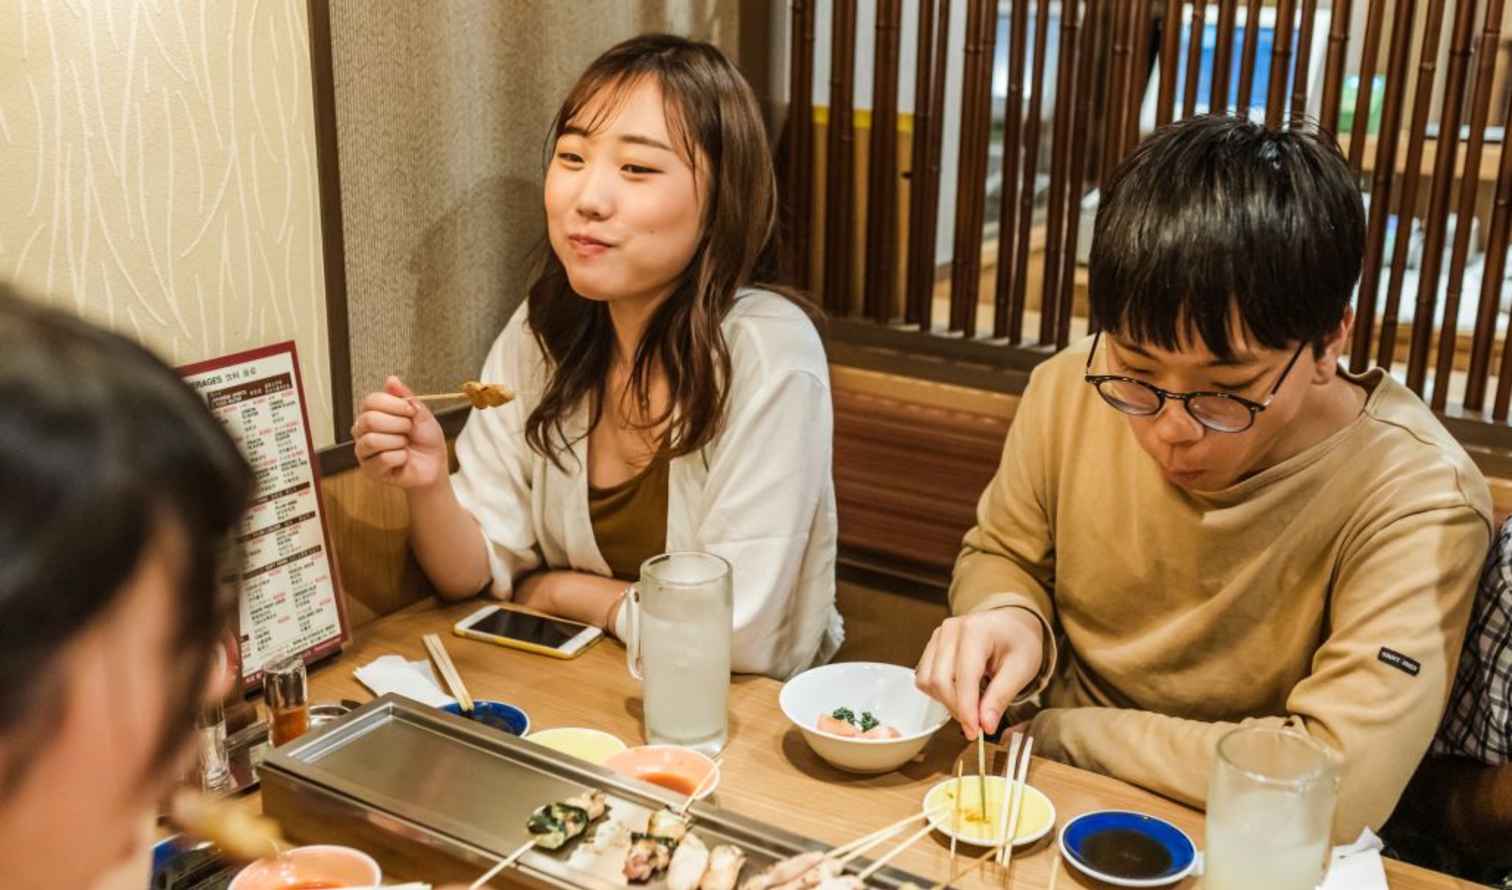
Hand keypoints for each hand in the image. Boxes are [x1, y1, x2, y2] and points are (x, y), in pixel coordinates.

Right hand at [353, 376, 448, 488]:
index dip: (394, 405)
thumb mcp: (420, 413)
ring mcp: (364, 451)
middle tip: (409, 430)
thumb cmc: (425, 439)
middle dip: (398, 424)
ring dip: (398, 442)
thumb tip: (391, 379)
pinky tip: (403, 458)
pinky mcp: (370, 470)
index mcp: (372, 413)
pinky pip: (384, 459)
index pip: (370, 401)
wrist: (434, 464)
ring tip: (405, 445)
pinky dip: (401, 457)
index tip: (411, 411)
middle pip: (369, 420)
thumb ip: (405, 396)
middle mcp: (363, 431)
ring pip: (373, 440)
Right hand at [915, 607, 1043, 739]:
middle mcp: (950, 630)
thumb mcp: (1021, 670)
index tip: (975, 732)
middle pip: (940, 681)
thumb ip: (1000, 697)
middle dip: (957, 709)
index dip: (967, 709)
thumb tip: (985, 725)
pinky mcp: (931, 646)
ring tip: (971, 704)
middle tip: (977, 724)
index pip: (963, 677)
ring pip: (928, 681)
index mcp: (976, 631)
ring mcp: (937, 636)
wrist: (1012, 624)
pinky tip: (961, 692)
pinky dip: (940, 693)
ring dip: (947, 701)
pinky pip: (924, 677)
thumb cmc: (1019, 643)